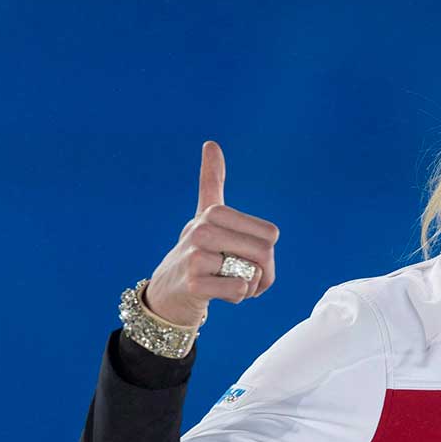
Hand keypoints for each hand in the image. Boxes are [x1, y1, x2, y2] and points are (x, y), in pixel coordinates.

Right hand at [143, 141, 280, 326]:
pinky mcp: (194, 282)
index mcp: (214, 213)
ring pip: (252, 274)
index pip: (271, 235)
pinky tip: (217, 293)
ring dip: (249, 287)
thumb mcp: (204, 215)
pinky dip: (237, 298)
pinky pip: (239, 290)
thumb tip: (210, 143)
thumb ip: (211, 181)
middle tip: (243, 276)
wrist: (169, 291)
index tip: (246, 254)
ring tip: (226, 282)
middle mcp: (203, 230)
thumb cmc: (197, 252)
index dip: (267, 252)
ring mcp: (196, 256)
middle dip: (263, 273)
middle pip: (265, 254)